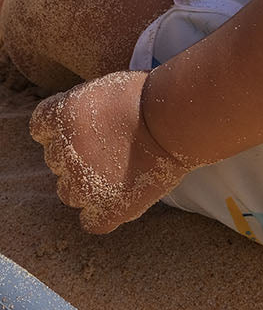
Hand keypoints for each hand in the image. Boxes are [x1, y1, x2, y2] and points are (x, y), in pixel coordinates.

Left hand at [29, 70, 191, 233]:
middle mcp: (65, 151)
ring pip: (67, 193)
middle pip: (55, 159)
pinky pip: (91, 222)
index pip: (41, 126)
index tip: (79, 127)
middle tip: (107, 147)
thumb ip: (84, 109)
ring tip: (114, 173)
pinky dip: (100, 214)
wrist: (174, 119)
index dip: (59, 128)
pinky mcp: (107, 207)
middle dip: (75, 154)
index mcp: (64, 115)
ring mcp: (84, 183)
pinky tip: (117, 201)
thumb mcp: (105, 87)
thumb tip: (82, 122)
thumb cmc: (150, 95)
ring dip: (84, 185)